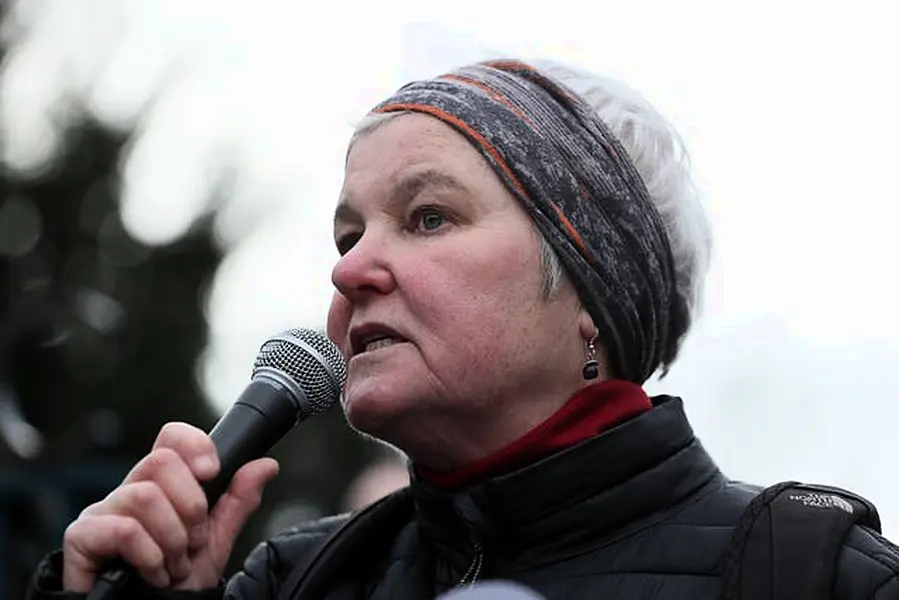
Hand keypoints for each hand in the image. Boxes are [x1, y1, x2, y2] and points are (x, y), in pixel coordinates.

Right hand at [62, 422, 278, 591]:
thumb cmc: (177, 585)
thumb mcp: (215, 542)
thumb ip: (238, 502)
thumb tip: (265, 465)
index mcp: (161, 486)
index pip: (170, 439)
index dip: (194, 446)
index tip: (211, 473)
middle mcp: (129, 492)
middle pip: (160, 461)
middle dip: (190, 505)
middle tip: (193, 541)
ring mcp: (102, 513)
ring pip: (144, 495)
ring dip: (171, 538)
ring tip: (174, 565)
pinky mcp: (82, 538)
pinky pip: (122, 528)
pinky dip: (149, 555)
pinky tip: (154, 574)